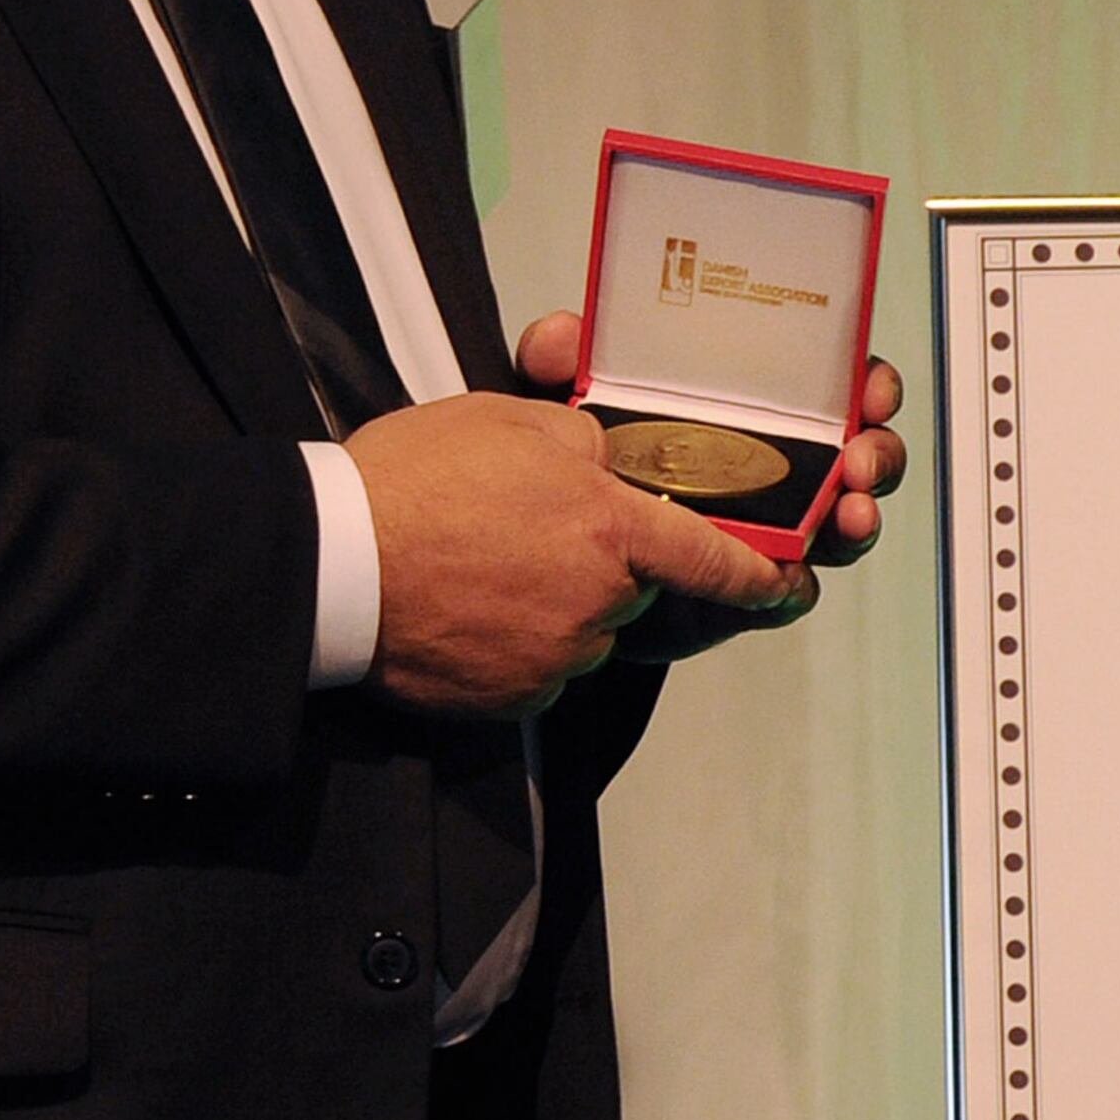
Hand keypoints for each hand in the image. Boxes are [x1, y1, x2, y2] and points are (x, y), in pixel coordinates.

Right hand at [345, 385, 795, 713]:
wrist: (332, 561)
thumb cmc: (416, 479)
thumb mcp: (511, 421)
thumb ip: (583, 445)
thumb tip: (606, 468)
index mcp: (610, 528)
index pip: (709, 558)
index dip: (754, 574)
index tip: (786, 585)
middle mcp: (599, 602)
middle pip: (630, 590)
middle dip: (598, 566)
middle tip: (526, 534)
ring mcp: (557, 657)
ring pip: (583, 631)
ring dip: (554, 606)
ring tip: (481, 568)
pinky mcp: (514, 698)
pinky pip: (538, 672)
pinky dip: (514, 647)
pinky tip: (466, 611)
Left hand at [507, 318, 911, 559]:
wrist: (555, 569)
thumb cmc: (582, 472)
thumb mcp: (561, 403)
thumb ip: (558, 363)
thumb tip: (560, 340)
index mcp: (749, 406)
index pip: (826, 381)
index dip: (863, 379)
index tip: (867, 386)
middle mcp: (774, 465)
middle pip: (857, 451)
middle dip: (876, 454)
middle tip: (859, 460)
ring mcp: (770, 528)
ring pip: (842, 521)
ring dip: (855, 519)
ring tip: (846, 518)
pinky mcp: (747, 588)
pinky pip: (791, 590)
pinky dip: (797, 585)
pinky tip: (789, 576)